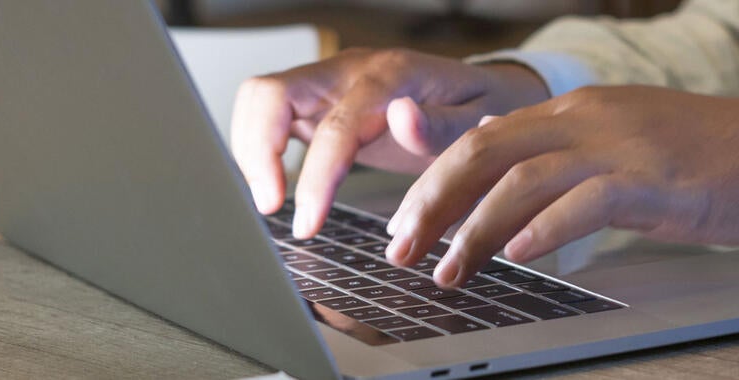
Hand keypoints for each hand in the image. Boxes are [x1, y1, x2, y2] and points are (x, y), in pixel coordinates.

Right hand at [230, 48, 548, 237]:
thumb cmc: (485, 109)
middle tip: (268, 207)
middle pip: (272, 94)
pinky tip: (271, 184)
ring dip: (251, 150)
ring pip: (261, 100)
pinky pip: (270, 113)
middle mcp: (351, 71)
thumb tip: (402, 119)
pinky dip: (258, 147)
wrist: (486, 92)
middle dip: (256, 152)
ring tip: (269, 200)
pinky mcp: (319, 100)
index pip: (335, 125)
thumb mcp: (482, 120)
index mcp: (392, 77)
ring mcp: (330, 82)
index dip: (314, 177)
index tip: (306, 223)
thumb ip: (442, 126)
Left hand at [382, 86, 738, 286]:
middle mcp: (590, 118)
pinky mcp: (654, 180)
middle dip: (432, 202)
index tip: (404, 221)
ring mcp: (622, 146)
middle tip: (400, 248)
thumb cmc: (715, 162)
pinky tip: (520, 258)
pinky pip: (583, 201)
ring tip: (448, 270)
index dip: (433, 179)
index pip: (485, 137)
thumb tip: (516, 200)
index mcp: (579, 110)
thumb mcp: (628, 153)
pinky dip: (543, 231)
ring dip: (474, 229)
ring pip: (521, 179)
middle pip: (485, 151)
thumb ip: (571, 168)